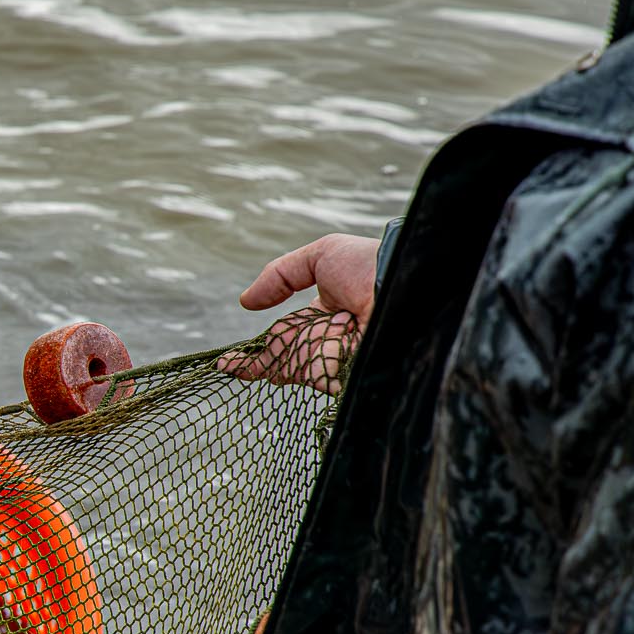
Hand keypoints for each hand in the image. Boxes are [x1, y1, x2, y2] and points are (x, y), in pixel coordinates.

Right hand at [215, 232, 378, 394]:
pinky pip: (305, 376)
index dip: (258, 349)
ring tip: (233, 362)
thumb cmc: (369, 265)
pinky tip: (252, 363)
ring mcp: (334, 360)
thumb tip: (246, 302)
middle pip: (284, 358)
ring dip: (262, 366)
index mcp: (325, 315)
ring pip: (291, 368)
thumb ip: (279, 276)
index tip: (229, 360)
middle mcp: (329, 340)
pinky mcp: (341, 375)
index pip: (286, 336)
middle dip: (257, 363)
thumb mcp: (320, 256)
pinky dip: (282, 370)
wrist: (404, 285)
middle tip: (228, 364)